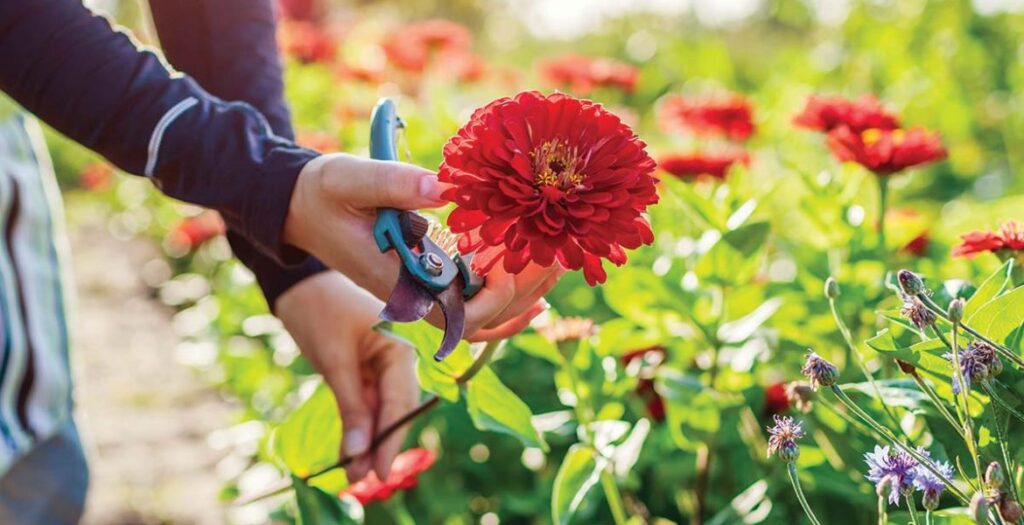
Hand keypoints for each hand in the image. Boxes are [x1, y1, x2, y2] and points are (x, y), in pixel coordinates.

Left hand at [275, 271, 418, 481]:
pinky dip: (358, 427)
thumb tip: (358, 453)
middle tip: (365, 478)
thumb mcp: (334, 360)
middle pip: (396, 409)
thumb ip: (350, 407)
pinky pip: (367, 405)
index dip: (392, 438)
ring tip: (354, 473)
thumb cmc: (320, 311)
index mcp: (402, 346)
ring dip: (368, 440)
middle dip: (380, 444)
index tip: (381, 470)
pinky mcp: (368, 372)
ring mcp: (384, 365)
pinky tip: (351, 453)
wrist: (300, 284)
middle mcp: (400, 357)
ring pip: (381, 411)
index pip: (401, 400)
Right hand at [283, 153, 559, 339]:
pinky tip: (537, 292)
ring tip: (559, 265)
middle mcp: (412, 296)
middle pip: (479, 321)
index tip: (519, 260)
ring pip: (481, 319)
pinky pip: (470, 308)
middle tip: (560, 256)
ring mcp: (420, 293)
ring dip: (521, 298)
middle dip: (523, 293)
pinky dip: (505, 306)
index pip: (456, 312)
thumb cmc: (325, 192)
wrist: (302, 207)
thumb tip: (443, 188)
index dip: (495, 297)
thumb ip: (395, 183)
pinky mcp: (426, 281)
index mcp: (396, 279)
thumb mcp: (352, 179)